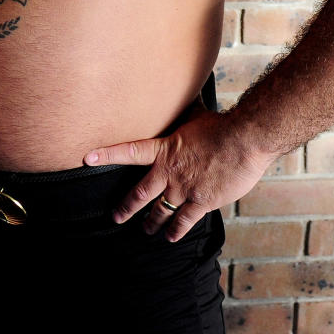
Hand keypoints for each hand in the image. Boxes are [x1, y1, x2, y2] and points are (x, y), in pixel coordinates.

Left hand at [84, 109, 272, 241]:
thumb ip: (184, 116)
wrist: (244, 141)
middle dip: (127, 206)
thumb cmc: (222, 126)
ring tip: (145, 230)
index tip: (88, 158)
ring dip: (152, 222)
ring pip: (161, 210)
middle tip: (116, 216)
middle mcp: (170, 172)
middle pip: (141, 193)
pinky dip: (177, 229)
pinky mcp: (202, 202)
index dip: (108, 154)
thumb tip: (183, 96)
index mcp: (165, 150)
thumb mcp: (196, 117)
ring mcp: (185, 189)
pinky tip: (171, 236)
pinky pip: (185, 220)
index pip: (129, 151)